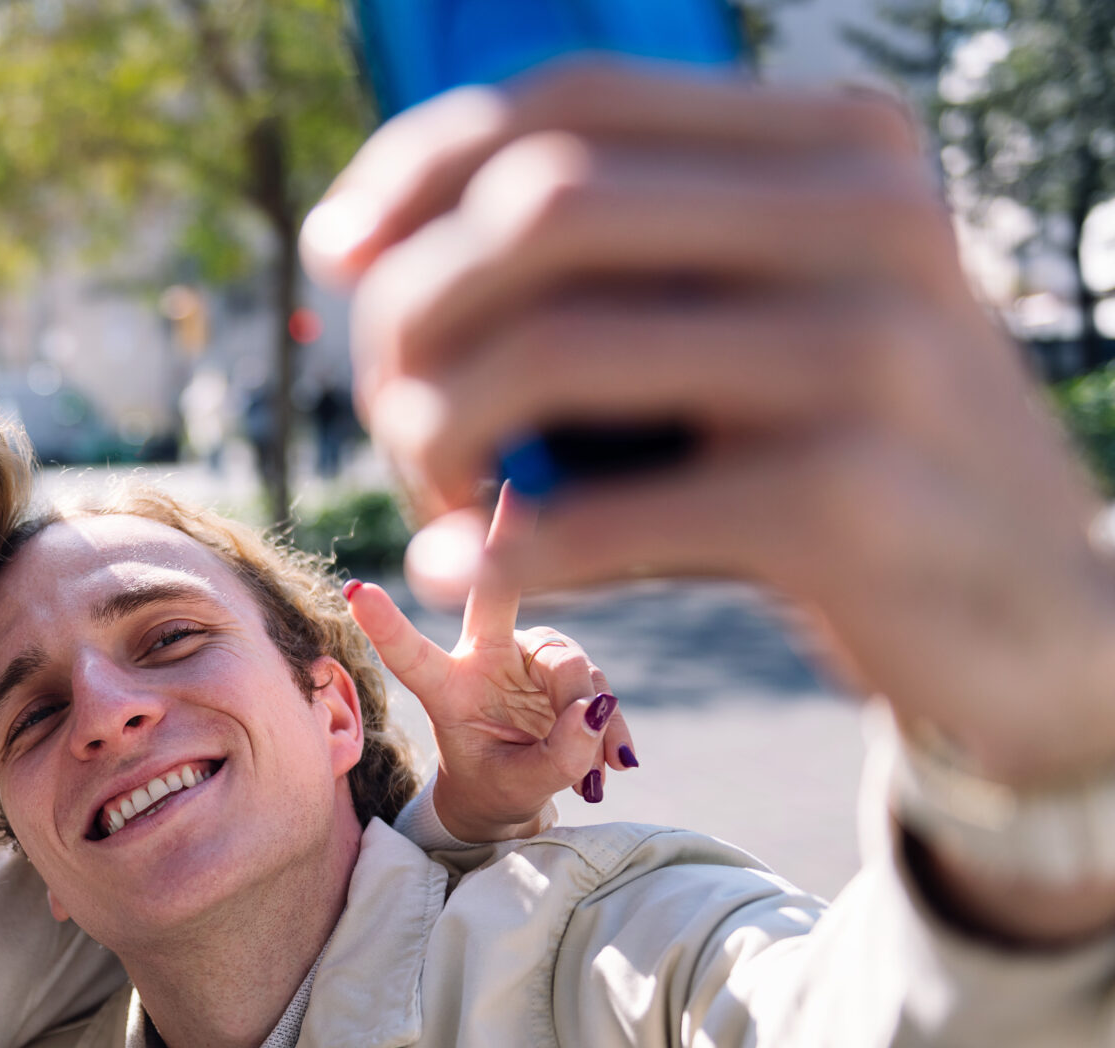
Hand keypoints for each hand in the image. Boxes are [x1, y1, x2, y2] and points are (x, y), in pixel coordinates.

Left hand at [304, 61, 1114, 787]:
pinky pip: (598, 511)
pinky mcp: (845, 501)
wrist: (1037, 625)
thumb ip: (622, 262)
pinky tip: (464, 574)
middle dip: (413, 308)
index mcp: (833, 146)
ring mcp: (867, 353)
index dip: (414, 166)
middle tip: (387, 409)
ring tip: (433, 494)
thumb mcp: (761, 320)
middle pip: (539, 206)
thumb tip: (365, 246)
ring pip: (548, 346)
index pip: (571, 100)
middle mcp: (865, 217)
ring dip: (436, 431)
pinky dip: (498, 549)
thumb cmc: (838, 463)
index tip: (334, 256)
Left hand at [348, 487, 634, 842]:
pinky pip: (601, 688)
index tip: (355, 592)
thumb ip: (552, 757)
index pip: (412, 654)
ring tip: (590, 777)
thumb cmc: (495, 783)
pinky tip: (616, 764)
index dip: (387, 625)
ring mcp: (531, 654)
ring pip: (572, 666)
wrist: (514, 788)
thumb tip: (595, 709)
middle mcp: (486, 654)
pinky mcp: (570, 665)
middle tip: (518, 491)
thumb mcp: (516, 788)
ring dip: (589, 722)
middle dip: (505, 540)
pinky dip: (612, 729)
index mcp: (447, 686)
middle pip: (497, 596)